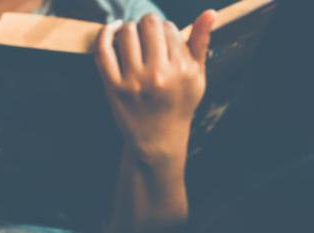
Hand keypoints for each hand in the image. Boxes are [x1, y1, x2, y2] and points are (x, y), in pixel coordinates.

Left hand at [94, 11, 216, 166]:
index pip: (169, 28)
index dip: (164, 29)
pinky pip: (103, 51)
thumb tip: (210, 12)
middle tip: (145, 33)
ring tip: (130, 35)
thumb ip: (201, 43)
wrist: (158, 139)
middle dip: (147, 24)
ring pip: (127, 33)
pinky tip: (111, 29)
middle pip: (149, 25)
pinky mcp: (113, 88)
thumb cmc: (178, 105)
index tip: (161, 40)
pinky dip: (105, 33)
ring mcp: (134, 82)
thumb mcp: (197, 77)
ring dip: (128, 28)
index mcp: (181, 70)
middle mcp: (159, 75)